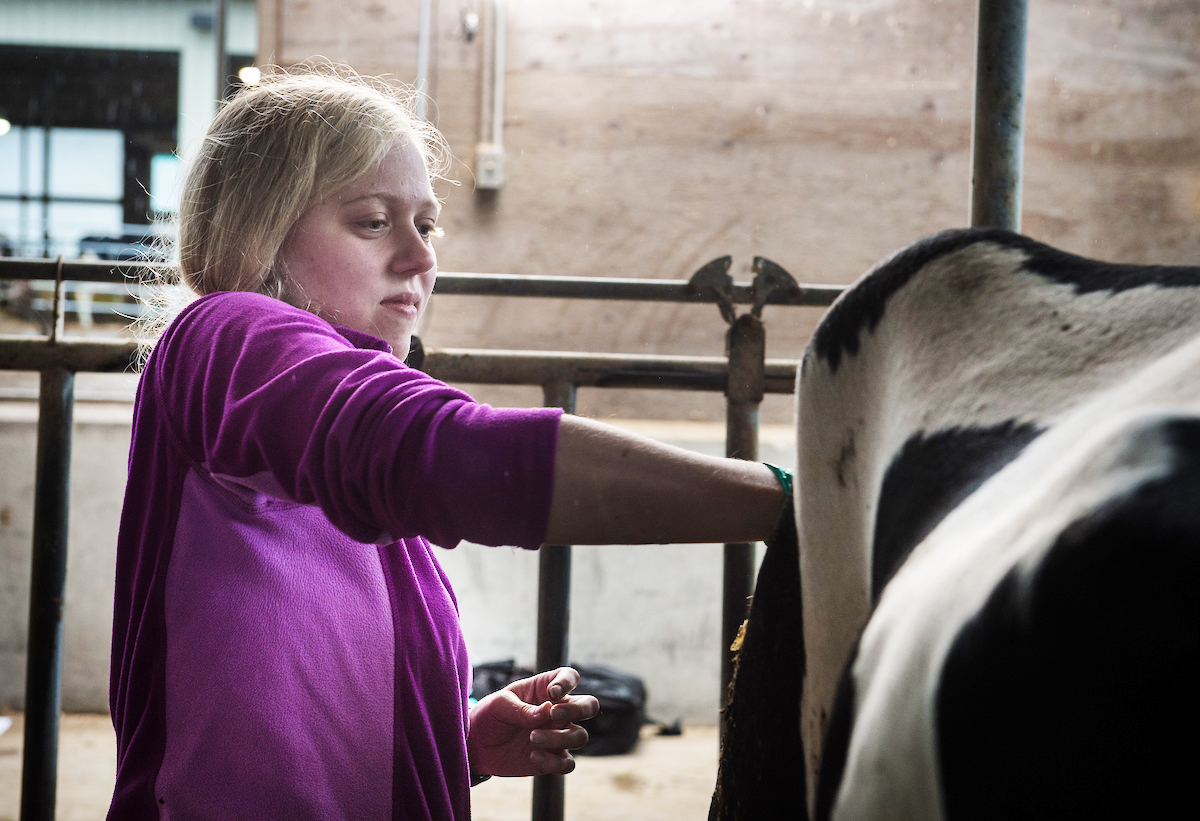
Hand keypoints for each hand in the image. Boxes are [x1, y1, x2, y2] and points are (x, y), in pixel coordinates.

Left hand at [467, 666, 600, 777]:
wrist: (476, 747)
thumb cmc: (488, 716)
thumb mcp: (499, 705)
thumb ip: (523, 709)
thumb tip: (547, 711)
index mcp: (544, 689)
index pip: (570, 676)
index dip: (568, 682)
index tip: (552, 693)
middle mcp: (557, 711)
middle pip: (589, 705)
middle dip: (577, 710)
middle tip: (553, 715)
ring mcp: (557, 735)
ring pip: (580, 736)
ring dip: (560, 738)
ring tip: (532, 738)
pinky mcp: (552, 759)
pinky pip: (568, 763)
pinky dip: (554, 762)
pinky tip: (533, 756)